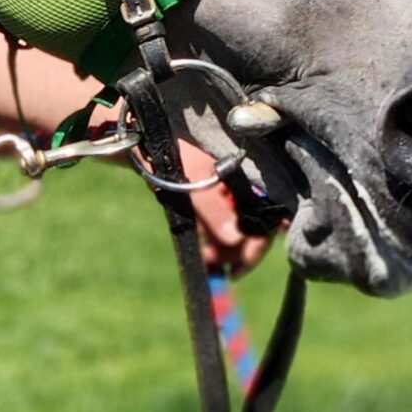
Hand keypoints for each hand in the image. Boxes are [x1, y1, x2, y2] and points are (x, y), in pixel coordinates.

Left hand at [181, 139, 271, 275]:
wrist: (143, 143)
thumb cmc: (172, 155)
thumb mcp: (193, 181)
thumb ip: (213, 209)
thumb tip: (235, 240)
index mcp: (248, 177)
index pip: (268, 215)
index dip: (257, 243)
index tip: (239, 267)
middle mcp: (243, 186)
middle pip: (253, 227)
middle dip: (237, 251)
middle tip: (217, 267)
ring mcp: (229, 195)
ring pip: (237, 231)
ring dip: (225, 250)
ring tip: (206, 259)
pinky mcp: (214, 201)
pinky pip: (222, 227)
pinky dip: (215, 241)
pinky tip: (203, 251)